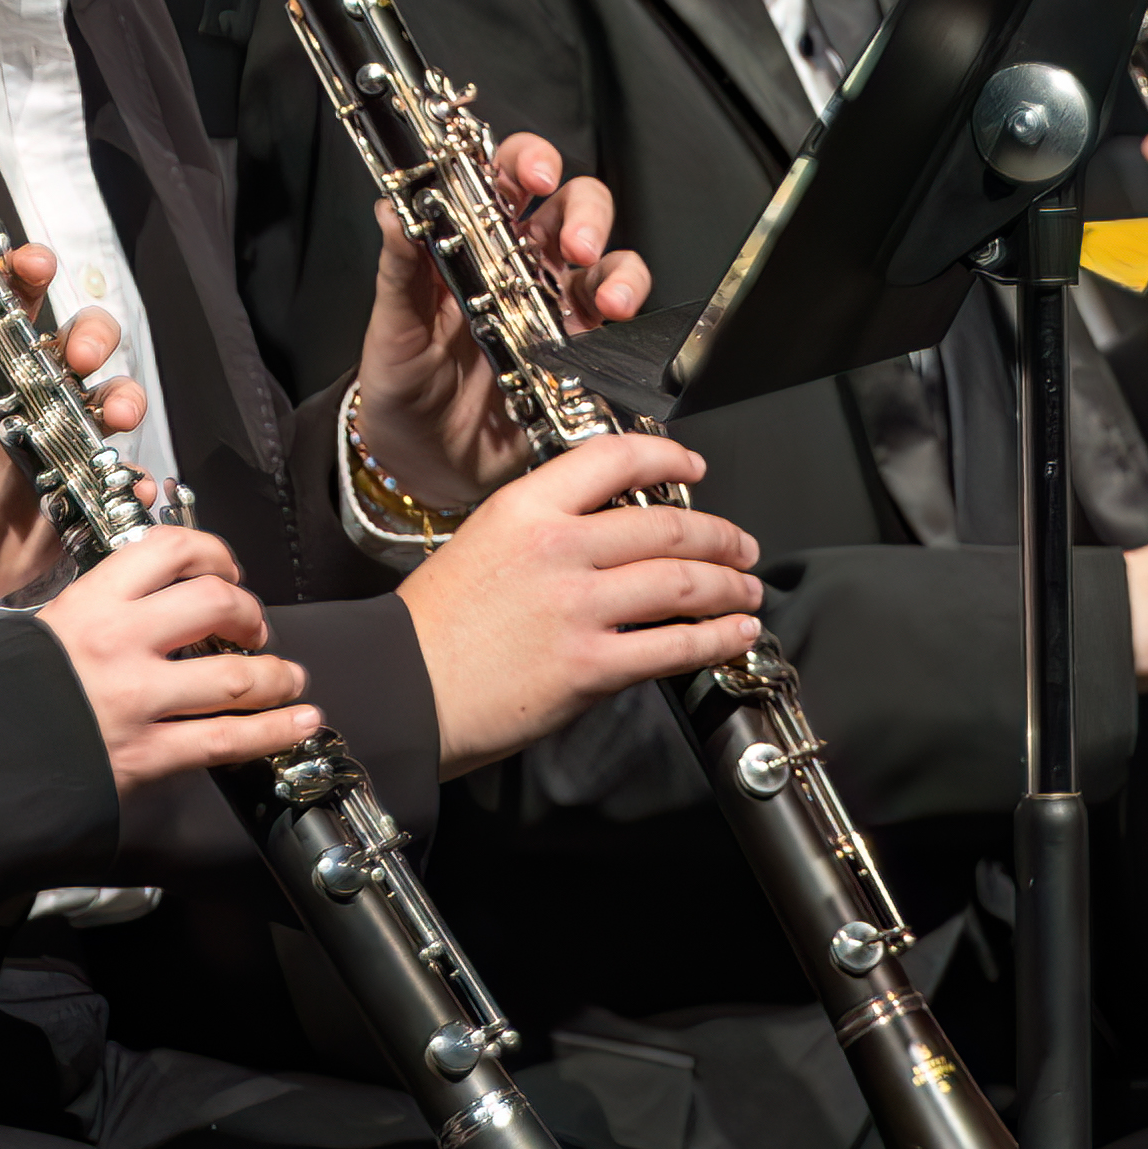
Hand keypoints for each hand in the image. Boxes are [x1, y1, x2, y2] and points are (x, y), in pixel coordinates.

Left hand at [0, 245, 148, 596]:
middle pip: (79, 344)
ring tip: (114, 413)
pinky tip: (126, 480)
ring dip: (123, 396)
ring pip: (109, 399)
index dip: (29, 274)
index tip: (33, 265)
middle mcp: (29, 397)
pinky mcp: (76, 488)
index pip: (14, 305)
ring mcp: (58, 440)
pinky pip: (116, 476)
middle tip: (79, 355)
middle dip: (91, 336)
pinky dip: (130, 477)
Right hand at [44, 529, 318, 796]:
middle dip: (250, 614)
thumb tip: (163, 596)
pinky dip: (274, 731)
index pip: (172, 550)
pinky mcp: (146, 753)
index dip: (216, 553)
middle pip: (216, 604)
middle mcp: (120, 642)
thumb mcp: (49, 625)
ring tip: (288, 678)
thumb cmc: (10, 690)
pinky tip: (298, 721)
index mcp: (94, 602)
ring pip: (236, 676)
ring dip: (277, 676)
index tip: (227, 569)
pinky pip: (226, 739)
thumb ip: (104, 607)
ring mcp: (137, 699)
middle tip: (255, 629)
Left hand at [350, 129, 651, 509]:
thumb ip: (398, 268)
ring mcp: (556, 307)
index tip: (534, 177)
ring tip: (606, 297)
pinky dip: (626, 320)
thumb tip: (392, 209)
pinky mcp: (581, 352)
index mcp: (472, 241)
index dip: (528, 161)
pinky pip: (618, 324)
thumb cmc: (402, 384)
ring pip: (607, 260)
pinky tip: (610, 328)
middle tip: (575, 243)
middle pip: (572, 207)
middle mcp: (522, 264)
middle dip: (585, 213)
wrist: (424, 464)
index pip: (507, 176)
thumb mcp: (392, 326)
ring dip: (617, 268)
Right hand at [395, 435, 764, 770]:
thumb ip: (547, 530)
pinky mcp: (591, 665)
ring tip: (746, 591)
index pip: (615, 458)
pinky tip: (735, 634)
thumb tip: (611, 535)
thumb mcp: (482, 544)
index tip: (694, 469)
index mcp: (526, 508)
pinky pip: (676, 645)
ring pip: (683, 581)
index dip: (668, 458)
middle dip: (720, 535)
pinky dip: (718, 639)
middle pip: (667, 525)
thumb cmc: (433, 629)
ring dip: (729, 586)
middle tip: (740, 546)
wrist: (401, 690)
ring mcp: (577, 606)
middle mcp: (557, 547)